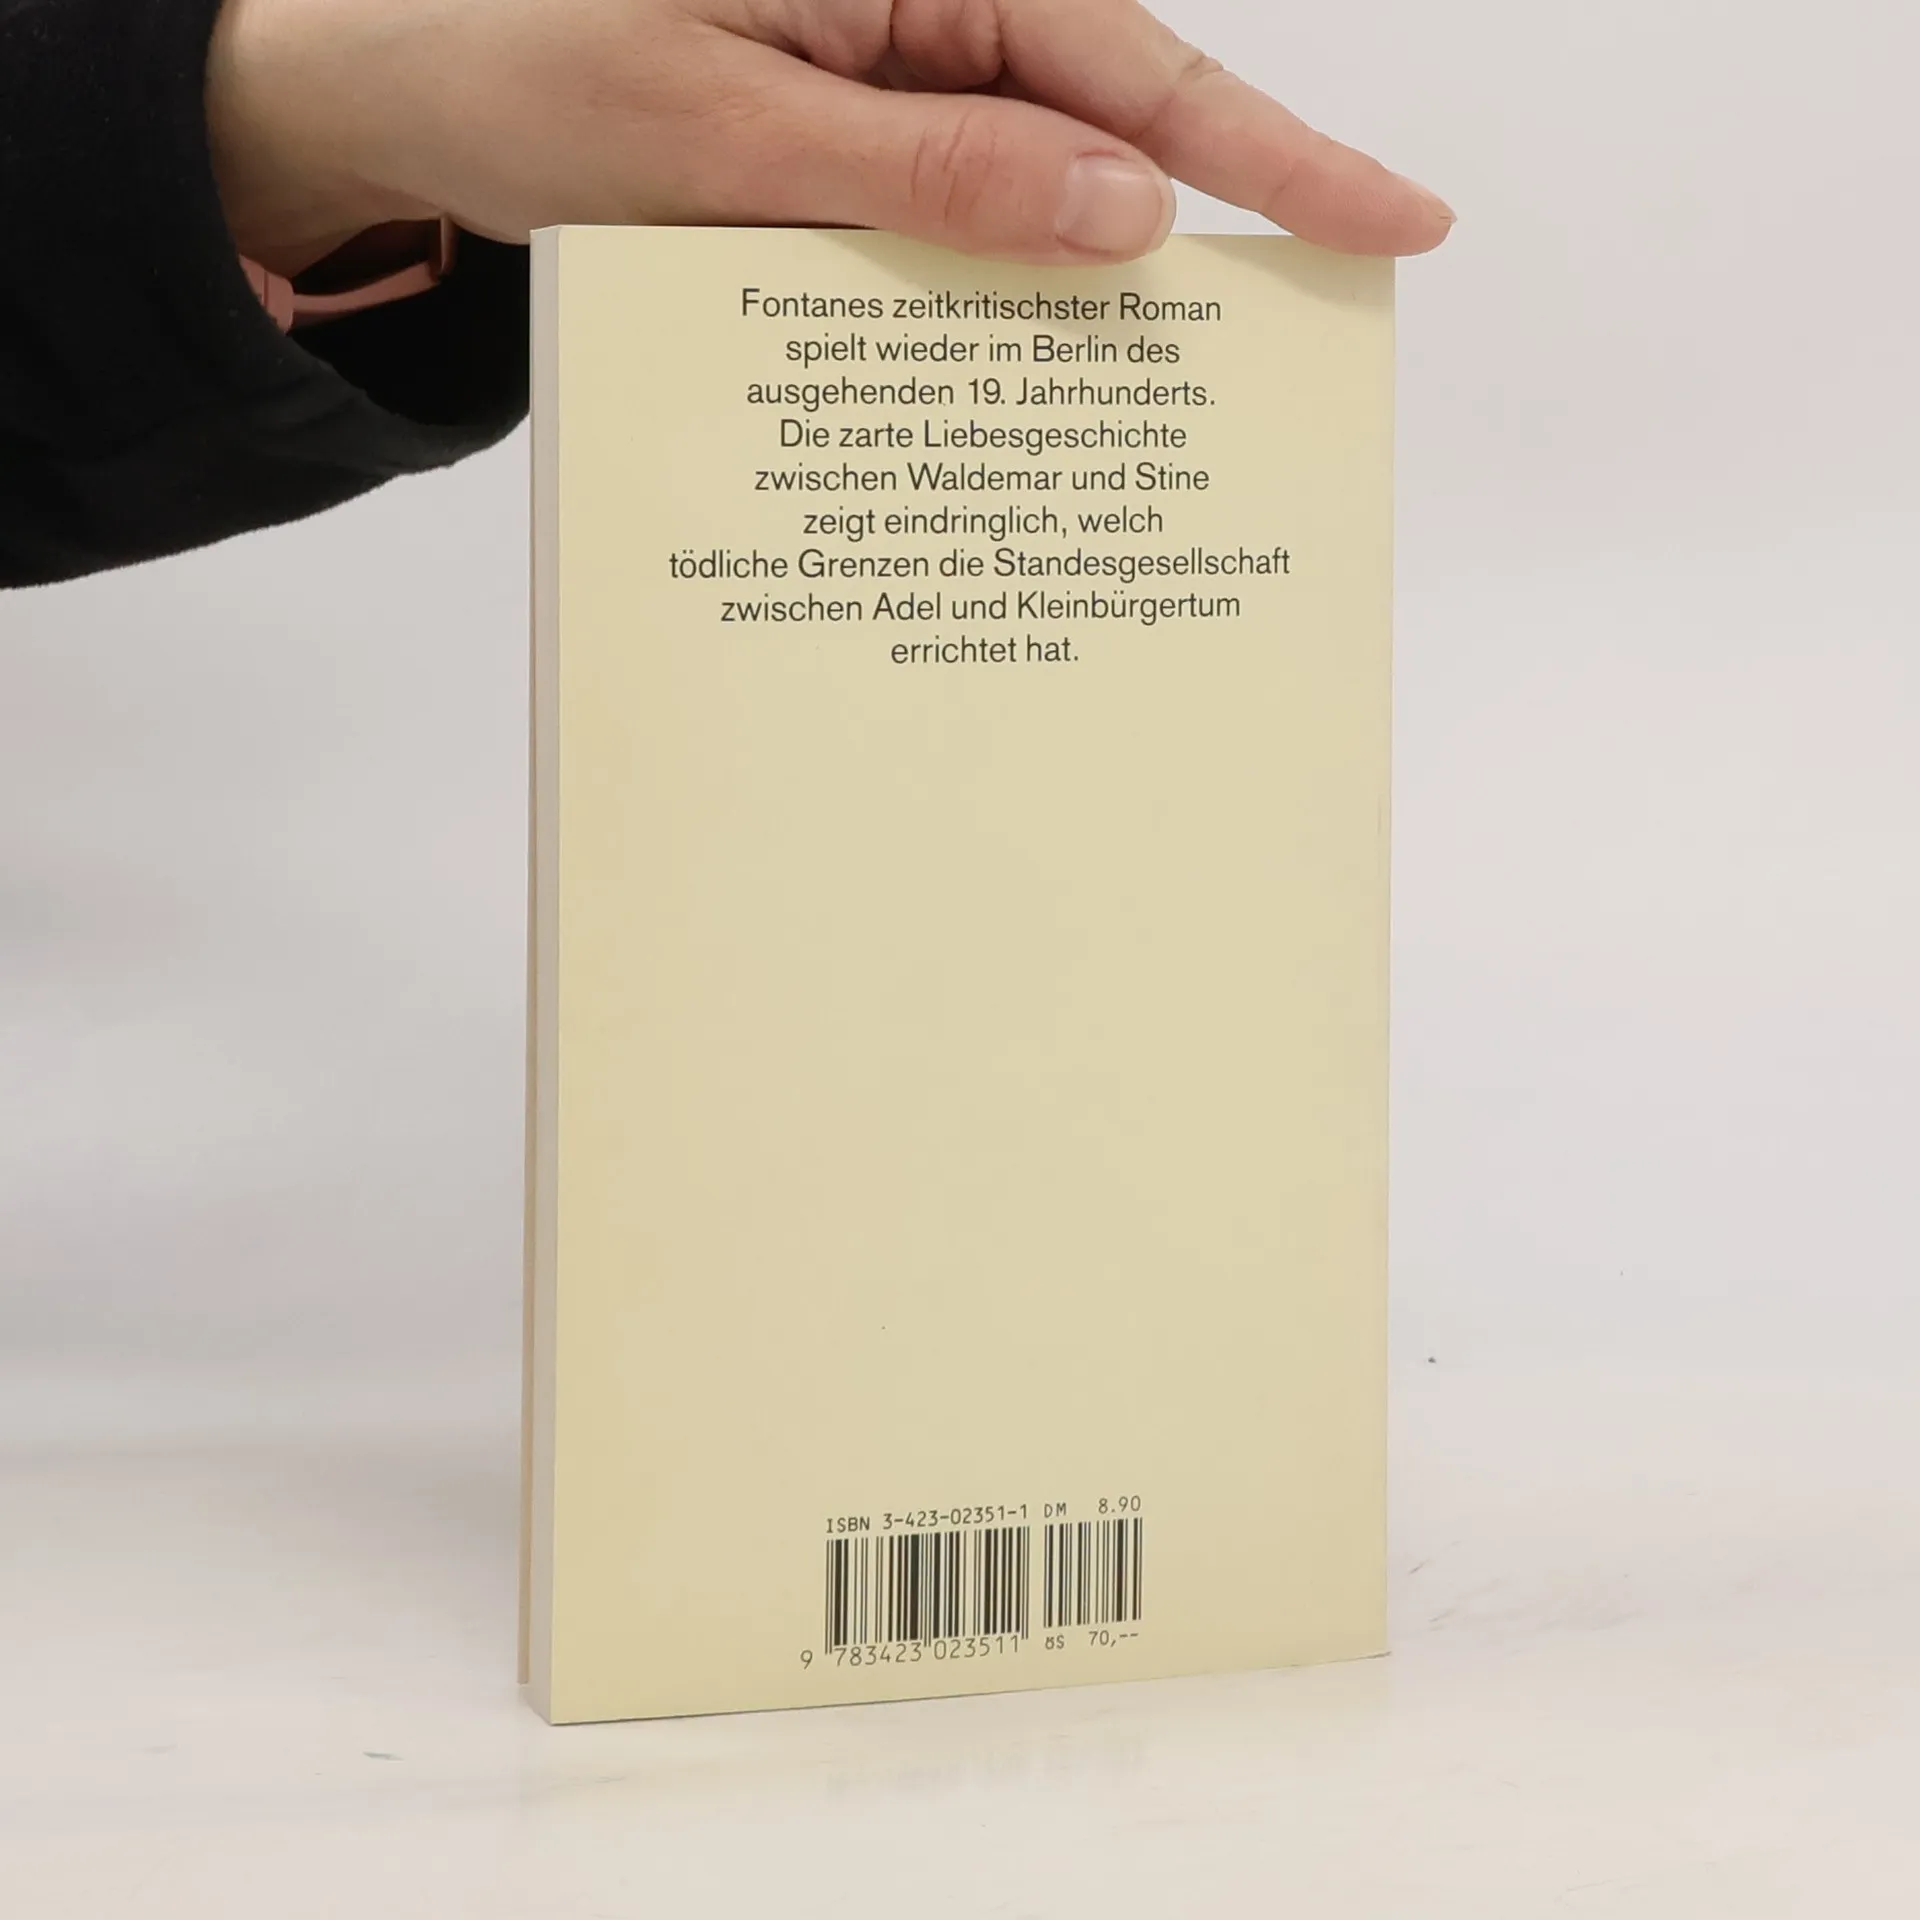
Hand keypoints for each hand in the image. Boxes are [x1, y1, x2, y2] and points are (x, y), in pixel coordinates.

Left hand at [206, 0, 1453, 279]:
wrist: (408, 107)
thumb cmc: (530, 80)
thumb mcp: (727, 136)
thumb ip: (930, 176)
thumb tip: (1122, 218)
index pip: (1123, 65)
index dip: (1262, 155)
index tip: (1385, 220)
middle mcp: (916, 11)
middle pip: (1111, 120)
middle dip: (1221, 219)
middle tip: (1341, 302)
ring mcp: (889, 86)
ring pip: (1040, 187)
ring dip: (1100, 283)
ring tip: (1185, 382)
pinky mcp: (853, 151)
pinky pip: (957, 224)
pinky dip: (997, 295)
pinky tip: (1033, 365)